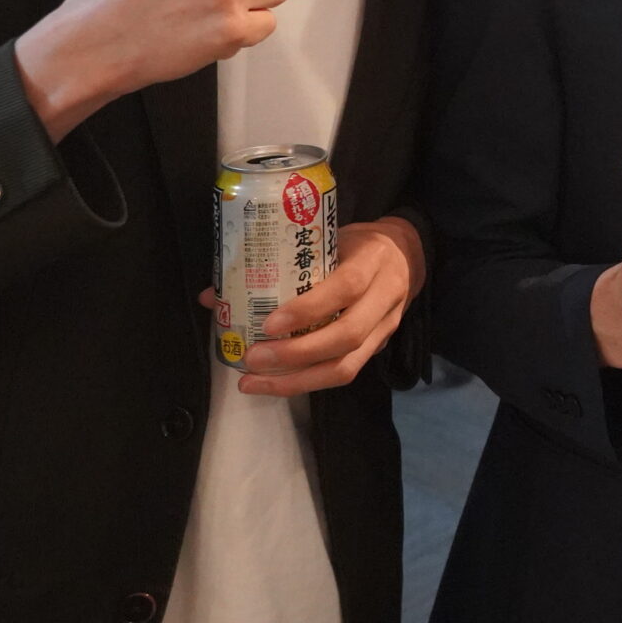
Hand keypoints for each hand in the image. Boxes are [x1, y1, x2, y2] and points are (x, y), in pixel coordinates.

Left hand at [201, 216, 425, 395]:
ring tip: (254, 382)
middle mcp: (385, 297)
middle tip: (252, 358)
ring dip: (298, 380)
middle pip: (346, 336)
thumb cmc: (356, 244)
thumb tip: (213, 296)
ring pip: (347, 366)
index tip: (268, 324)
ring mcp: (385, 327)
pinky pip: (345, 373)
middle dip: (295, 354)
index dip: (308, 309)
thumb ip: (278, 264)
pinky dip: (307, 382)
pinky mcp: (378, 348)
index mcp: (372, 261)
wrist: (408, 254)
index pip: (346, 287)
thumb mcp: (326, 239)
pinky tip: (276, 384)